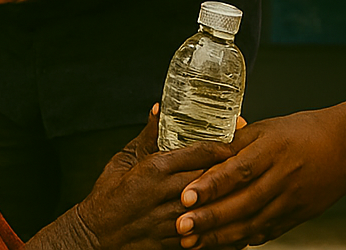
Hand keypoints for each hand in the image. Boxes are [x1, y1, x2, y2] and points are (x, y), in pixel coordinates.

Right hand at [78, 107, 235, 249]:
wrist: (94, 237)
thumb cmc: (107, 198)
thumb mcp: (124, 160)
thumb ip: (148, 136)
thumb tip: (159, 110)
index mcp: (155, 169)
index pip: (201, 152)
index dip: (225, 143)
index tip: (239, 136)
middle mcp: (165, 194)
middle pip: (213, 176)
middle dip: (233, 168)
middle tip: (252, 159)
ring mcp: (171, 220)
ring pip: (213, 206)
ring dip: (232, 198)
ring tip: (250, 189)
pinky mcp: (172, 242)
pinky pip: (205, 234)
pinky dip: (221, 227)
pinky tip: (235, 221)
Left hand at [175, 110, 345, 248]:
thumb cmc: (303, 132)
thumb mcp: (267, 128)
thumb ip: (235, 143)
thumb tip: (200, 152)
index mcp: (273, 149)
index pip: (239, 169)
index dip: (212, 184)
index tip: (186, 195)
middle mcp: (283, 176)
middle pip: (243, 202)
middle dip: (209, 217)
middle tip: (180, 226)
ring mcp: (292, 200)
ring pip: (252, 223)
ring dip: (220, 235)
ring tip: (191, 242)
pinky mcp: (298, 216)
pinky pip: (266, 232)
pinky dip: (242, 240)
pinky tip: (220, 244)